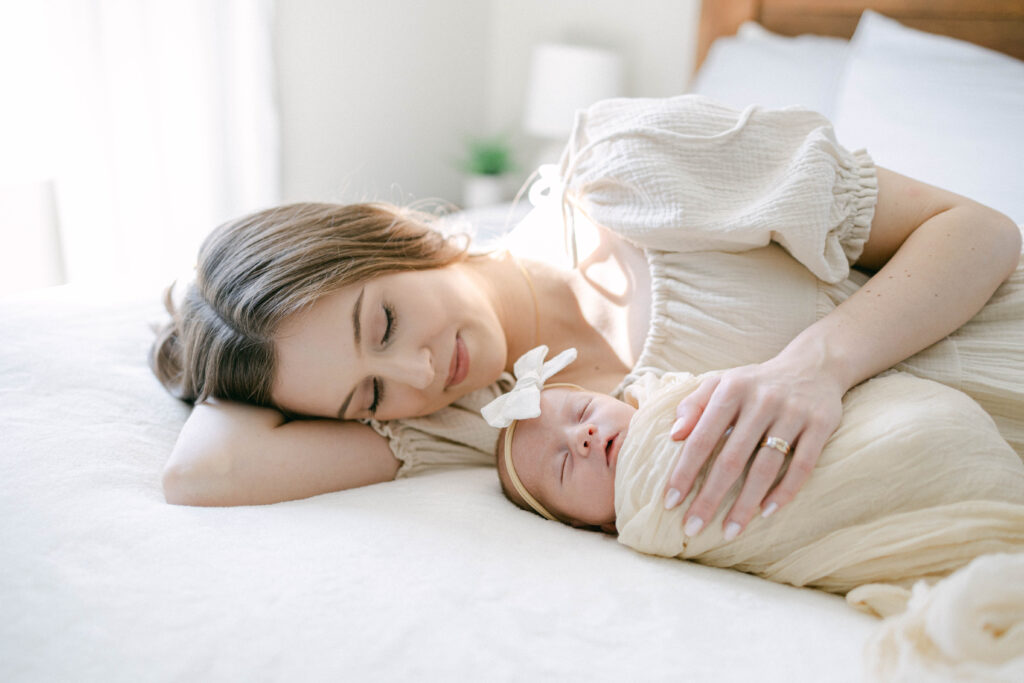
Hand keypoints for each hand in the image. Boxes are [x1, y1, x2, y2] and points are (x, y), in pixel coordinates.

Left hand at [663, 356, 843, 540]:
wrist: (814, 365)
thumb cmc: (756, 383)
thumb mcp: (721, 383)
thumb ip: (694, 405)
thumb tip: (674, 435)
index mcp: (732, 389)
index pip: (703, 437)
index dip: (685, 471)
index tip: (670, 501)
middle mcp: (762, 400)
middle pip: (731, 459)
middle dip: (710, 497)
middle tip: (692, 527)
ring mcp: (793, 413)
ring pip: (765, 467)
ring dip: (746, 504)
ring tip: (729, 531)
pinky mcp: (820, 425)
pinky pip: (802, 466)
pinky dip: (784, 492)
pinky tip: (766, 513)